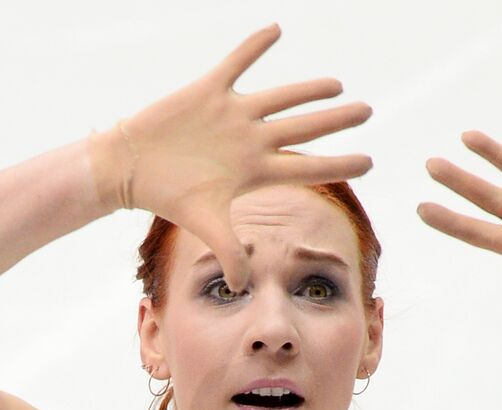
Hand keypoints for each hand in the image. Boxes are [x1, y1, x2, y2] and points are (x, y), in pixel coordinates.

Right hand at [94, 23, 373, 294]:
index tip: (371, 162)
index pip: (308, 167)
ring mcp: (233, 115)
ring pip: (280, 97)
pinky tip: (277, 29)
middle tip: (367, 110)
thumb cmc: (168, 196)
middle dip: (337, 120)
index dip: (340, 164)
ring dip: (308, 89)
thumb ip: (228, 253)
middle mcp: (251, 140)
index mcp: (256, 170)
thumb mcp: (204, 226)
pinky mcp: (208, 90)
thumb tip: (241, 289)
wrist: (130, 168)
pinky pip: (237, 63)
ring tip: (336, 83)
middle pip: (304, 128)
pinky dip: (255, 46)